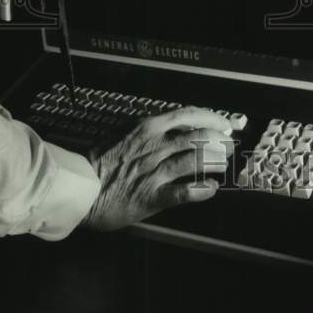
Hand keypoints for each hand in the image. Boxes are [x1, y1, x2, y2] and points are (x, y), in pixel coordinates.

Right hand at [82, 107, 233, 231]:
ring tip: (224, 166)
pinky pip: (184, 192)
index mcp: (149, 127)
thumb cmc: (104, 160)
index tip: (226, 125)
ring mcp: (155, 171)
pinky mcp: (153, 196)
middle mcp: (156, 146)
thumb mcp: (128, 132)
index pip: (190, 115)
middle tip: (229, 147)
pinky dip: (202, 189)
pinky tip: (211, 189)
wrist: (82, 188)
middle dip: (220, 142)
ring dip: (216, 162)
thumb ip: (153, 129)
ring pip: (196, 161)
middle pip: (199, 138)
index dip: (213, 118)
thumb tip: (182, 125)